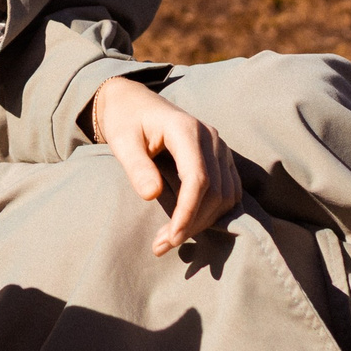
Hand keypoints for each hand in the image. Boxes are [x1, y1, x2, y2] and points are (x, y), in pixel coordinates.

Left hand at [86, 77, 243, 256]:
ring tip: (169, 239)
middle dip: (192, 223)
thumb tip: (151, 195)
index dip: (188, 212)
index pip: (198, 178)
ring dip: (203, 222)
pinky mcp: (222, 158)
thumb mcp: (121, 141)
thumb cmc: (126, 122)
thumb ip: (136, 166)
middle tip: (161, 246)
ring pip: (226, 195)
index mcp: (185, 129)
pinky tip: (188, 225)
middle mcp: (210, 137)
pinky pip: (229, 192)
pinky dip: (213, 213)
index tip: (171, 238)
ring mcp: (220, 147)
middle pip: (215, 191)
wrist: (136, 104)